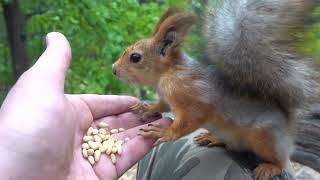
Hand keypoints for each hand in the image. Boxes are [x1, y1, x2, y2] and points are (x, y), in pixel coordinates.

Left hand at [0, 32, 171, 179]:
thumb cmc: (28, 127)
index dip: (120, 101)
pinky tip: (158, 136)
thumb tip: (56, 36)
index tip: (139, 98)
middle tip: (160, 109)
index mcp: (66, 113)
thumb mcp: (40, 86)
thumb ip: (56, 62)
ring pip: (124, 140)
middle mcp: (78, 135)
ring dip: (146, 130)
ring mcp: (89, 156)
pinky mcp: (98, 176)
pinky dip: (143, 147)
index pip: (101, 104)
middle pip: (115, 123)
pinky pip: (125, 159)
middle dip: (138, 116)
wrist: (15, 179)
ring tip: (166, 121)